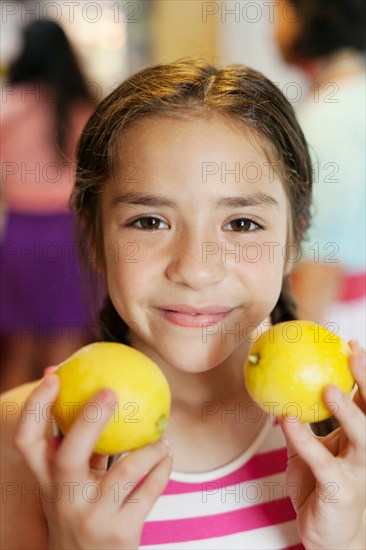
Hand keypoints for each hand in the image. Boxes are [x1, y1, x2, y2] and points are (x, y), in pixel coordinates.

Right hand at [15, 374, 172, 549]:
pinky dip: (163, 468)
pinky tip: (167, 455)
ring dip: (150, 447)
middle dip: (90, 419)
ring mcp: (92, 518)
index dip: (36, 406)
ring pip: (125, 471)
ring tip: (163, 436)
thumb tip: (92, 390)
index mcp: (46, 481)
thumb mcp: (70, 483)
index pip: (26, 441)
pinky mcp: (121, 534)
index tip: (53, 376)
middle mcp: (63, 499)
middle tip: (111, 392)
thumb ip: (79, 445)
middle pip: (69, 453)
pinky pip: (150, 491)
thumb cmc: (82, 510)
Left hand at [280, 340, 365, 549]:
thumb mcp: (308, 453)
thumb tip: (276, 396)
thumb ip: (298, 427)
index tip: (352, 344)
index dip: (362, 372)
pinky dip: (304, 440)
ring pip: (362, 436)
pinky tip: (287, 420)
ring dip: (348, 411)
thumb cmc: (321, 490)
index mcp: (359, 439)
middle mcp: (365, 452)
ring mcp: (358, 472)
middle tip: (353, 352)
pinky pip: (321, 461)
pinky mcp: (341, 491)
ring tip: (328, 388)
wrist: (331, 539)